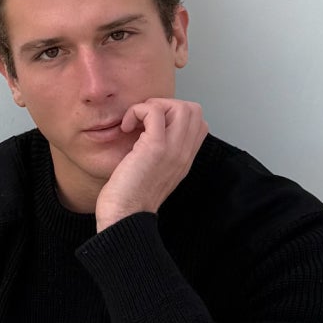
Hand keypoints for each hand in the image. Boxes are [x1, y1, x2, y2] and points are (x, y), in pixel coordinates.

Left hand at [93, 98, 208, 228]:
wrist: (124, 217)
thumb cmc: (129, 199)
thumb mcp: (152, 172)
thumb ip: (159, 153)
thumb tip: (145, 130)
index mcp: (185, 159)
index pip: (199, 123)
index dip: (175, 115)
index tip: (152, 127)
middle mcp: (184, 154)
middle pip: (193, 109)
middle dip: (166, 105)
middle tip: (144, 121)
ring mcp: (173, 150)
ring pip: (180, 106)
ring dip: (153, 106)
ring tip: (136, 123)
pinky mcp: (155, 147)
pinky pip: (154, 111)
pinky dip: (137, 111)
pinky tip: (126, 127)